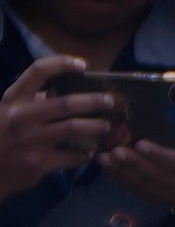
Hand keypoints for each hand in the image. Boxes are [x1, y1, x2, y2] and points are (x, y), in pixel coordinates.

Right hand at [0, 55, 121, 190]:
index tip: (84, 65)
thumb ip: (31, 99)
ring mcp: (30, 140)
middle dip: (93, 101)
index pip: (38, 71)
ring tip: (107, 126)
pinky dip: (86, 154)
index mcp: (13, 98)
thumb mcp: (9, 110)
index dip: (62, 64)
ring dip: (96, 126)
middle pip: (65, 103)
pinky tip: (93, 152)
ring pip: (73, 129)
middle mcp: (20, 116)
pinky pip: (72, 156)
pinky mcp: (39, 162)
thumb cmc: (2, 134)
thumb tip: (61, 87)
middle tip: (111, 102)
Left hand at [102, 118, 174, 226]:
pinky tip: (107, 167)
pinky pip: (138, 191)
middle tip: (115, 150)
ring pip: (146, 185)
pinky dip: (121, 179)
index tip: (140, 144)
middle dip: (135, 164)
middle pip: (159, 176)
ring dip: (123, 172)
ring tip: (105, 157)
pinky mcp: (159, 200)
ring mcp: (174, 196)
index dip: (161, 155)